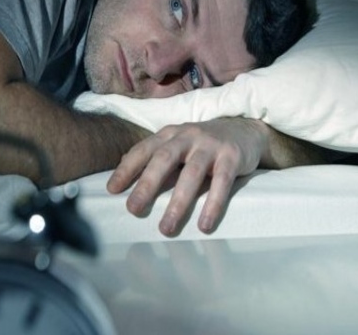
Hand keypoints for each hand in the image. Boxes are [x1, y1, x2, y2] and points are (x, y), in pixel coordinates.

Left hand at [106, 118, 267, 236]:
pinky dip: (213, 204)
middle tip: (133, 209)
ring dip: (178, 203)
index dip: (127, 169)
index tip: (112, 190)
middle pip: (164, 159)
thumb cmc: (202, 144)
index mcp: (169, 134)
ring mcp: (211, 145)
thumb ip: (153, 156)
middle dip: (147, 185)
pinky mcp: (232, 157)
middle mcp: (187, 136)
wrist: (245, 129)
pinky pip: (222, 182)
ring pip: (191, 174)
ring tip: (166, 228)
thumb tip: (120, 173)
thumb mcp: (176, 144)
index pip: (144, 150)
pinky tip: (204, 225)